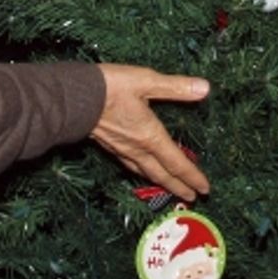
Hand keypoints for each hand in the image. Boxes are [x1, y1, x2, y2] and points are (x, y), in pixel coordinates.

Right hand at [91, 65, 210, 201]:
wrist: (73, 97)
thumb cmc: (110, 87)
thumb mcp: (146, 81)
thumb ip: (176, 87)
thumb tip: (204, 88)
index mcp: (150, 136)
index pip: (176, 162)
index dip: (192, 176)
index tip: (204, 189)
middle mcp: (137, 148)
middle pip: (161, 174)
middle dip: (178, 187)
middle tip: (192, 197)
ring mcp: (121, 149)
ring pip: (145, 172)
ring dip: (160, 182)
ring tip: (169, 189)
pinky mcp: (108, 145)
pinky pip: (130, 165)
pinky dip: (140, 172)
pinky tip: (138, 169)